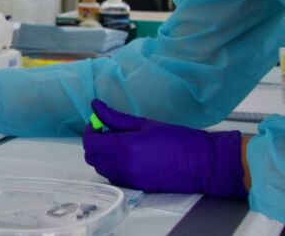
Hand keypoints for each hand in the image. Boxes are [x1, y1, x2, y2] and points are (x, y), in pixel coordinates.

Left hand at [83, 99, 246, 198]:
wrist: (203, 163)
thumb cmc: (178, 140)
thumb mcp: (144, 123)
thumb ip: (115, 117)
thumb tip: (96, 107)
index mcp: (125, 148)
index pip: (91, 143)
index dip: (90, 131)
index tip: (97, 123)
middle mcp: (124, 167)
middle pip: (93, 157)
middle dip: (95, 144)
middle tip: (108, 132)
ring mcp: (130, 179)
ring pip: (102, 168)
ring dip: (104, 156)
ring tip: (121, 143)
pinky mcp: (138, 187)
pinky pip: (115, 177)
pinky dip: (114, 167)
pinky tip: (129, 157)